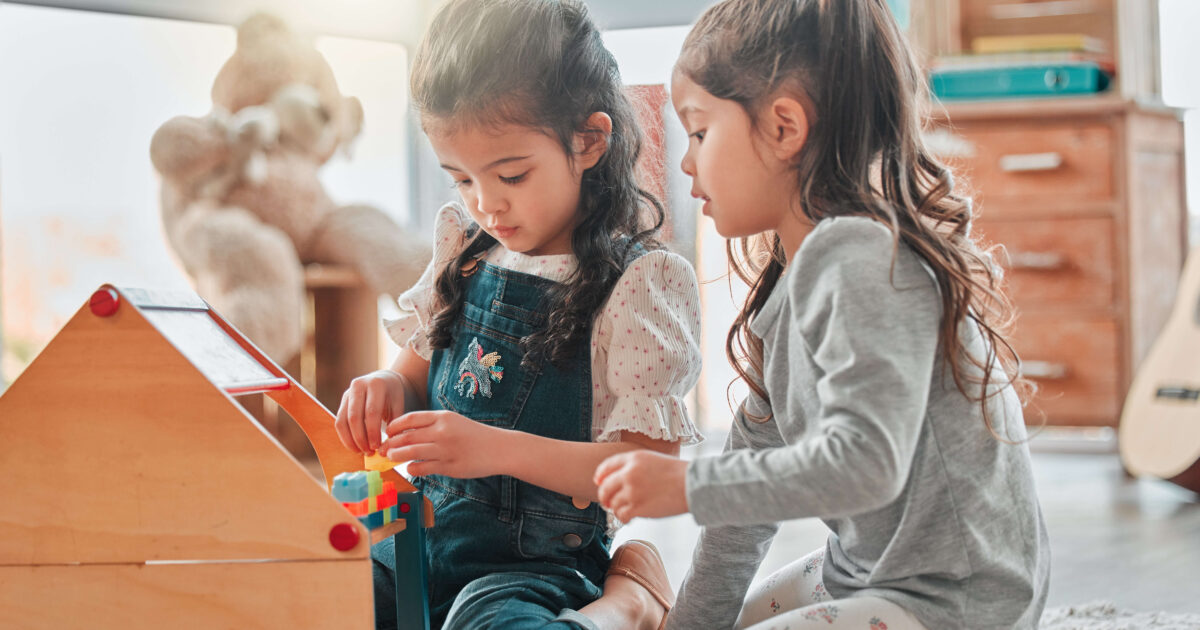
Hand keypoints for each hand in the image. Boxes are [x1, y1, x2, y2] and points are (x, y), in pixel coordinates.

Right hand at [335, 370, 407, 454]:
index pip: (372, 412)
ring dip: (351, 440)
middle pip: (354, 417)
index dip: (373, 432)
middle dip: (361, 438)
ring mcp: (347, 393)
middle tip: (369, 452)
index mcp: (376, 385)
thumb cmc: (393, 395)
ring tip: (362, 452)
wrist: (383, 379)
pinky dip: (345, 437)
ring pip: (343, 421)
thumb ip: (395, 424)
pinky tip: (355, 446)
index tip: (377, 447)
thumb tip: (389, 448)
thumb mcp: (398, 404)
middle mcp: (359, 386)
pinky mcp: (342, 401)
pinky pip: (339, 422)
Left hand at [381, 410, 504, 478]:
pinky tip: (410, 467)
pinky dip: (412, 468)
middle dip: (390, 443)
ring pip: (411, 452)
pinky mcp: (449, 466)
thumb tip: (405, 434)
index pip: (410, 419)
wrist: (498, 448)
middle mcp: (442, 431)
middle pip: (407, 436)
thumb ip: (431, 425)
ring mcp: (445, 450)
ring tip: (390, 457)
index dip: (394, 426)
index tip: (387, 432)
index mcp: (443, 417)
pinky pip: (423, 467)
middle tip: (382, 449)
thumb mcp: (453, 422)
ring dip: (397, 455)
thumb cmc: (473, 435)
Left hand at [594, 450, 689, 521]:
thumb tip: (619, 481)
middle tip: (607, 503)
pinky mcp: (638, 507)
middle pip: (605, 487)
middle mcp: (629, 473)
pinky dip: (624, 518)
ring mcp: (632, 491)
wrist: (693, 484)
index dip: (600, 476)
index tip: (598, 483)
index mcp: (634, 458)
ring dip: (616, 509)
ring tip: (626, 511)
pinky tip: (630, 518)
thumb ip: (635, 467)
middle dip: (604, 496)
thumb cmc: (678, 473)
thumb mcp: (654, 460)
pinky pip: (621, 515)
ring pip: (612, 503)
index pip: (607, 467)